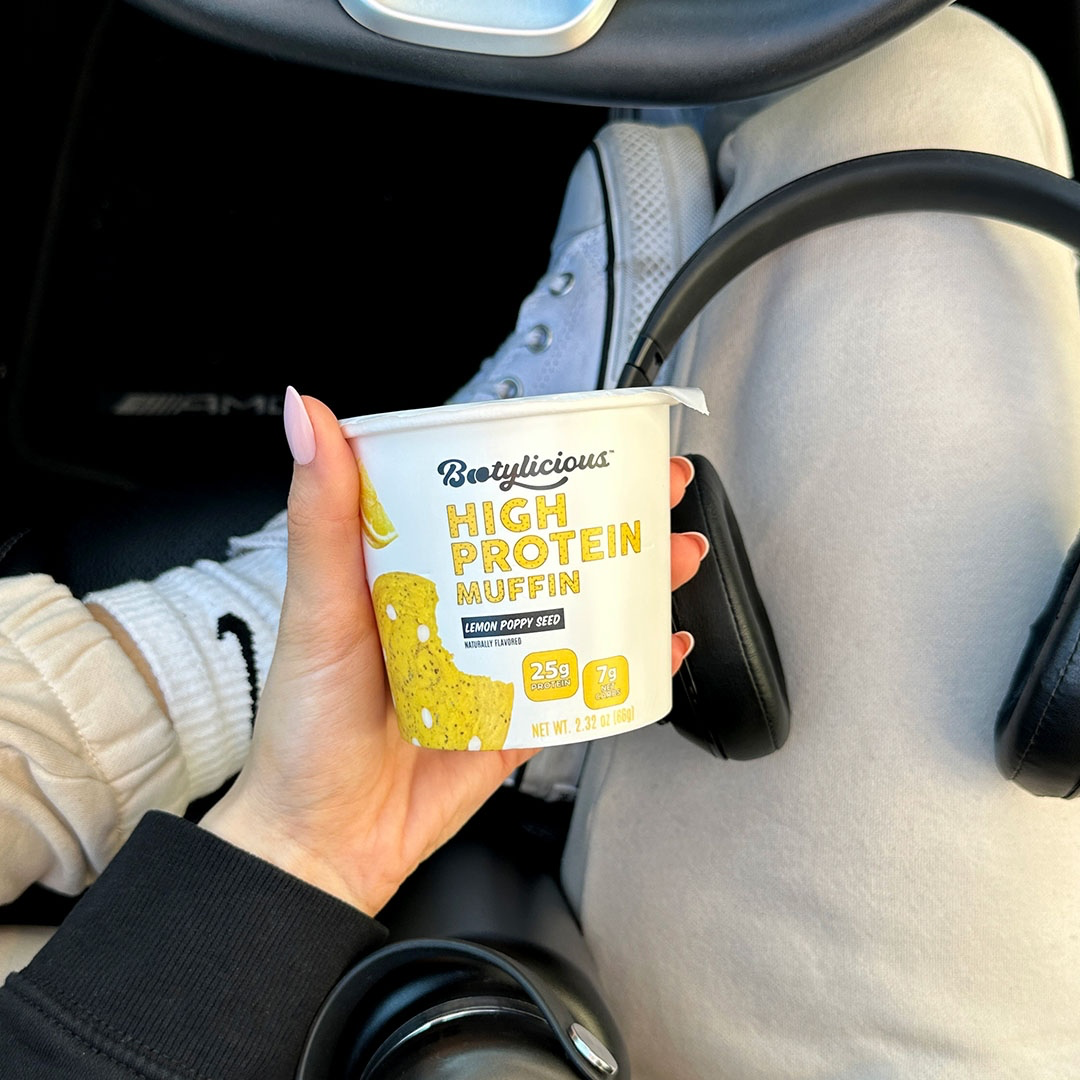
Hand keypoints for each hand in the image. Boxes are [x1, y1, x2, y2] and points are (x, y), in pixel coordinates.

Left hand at [201, 392, 705, 914]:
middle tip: (659, 489)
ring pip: (575, 608)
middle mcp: (458, 610)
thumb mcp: (316, 610)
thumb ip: (320, 518)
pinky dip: (628, 664)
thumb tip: (306, 416)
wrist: (325, 842)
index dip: (537, 462)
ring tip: (674, 555)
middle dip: (612, 514)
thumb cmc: (303, 728)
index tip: (583, 437)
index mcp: (410, 570)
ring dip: (631, 579)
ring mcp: (492, 665)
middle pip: (546, 548)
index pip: (481, 497)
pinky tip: (661, 645)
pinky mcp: (516, 718)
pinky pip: (582, 685)